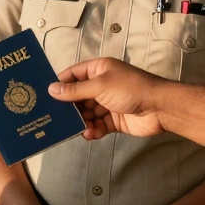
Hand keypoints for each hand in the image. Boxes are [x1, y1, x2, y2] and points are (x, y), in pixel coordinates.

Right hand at [48, 58, 170, 139]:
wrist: (159, 108)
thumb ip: (75, 90)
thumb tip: (52, 89)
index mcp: (99, 70)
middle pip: (78, 96)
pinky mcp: (114, 120)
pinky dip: (92, 130)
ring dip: (80, 121)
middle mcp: (102, 85)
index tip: (45, 94)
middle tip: (54, 117)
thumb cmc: (132, 89)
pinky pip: (98, 125)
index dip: (60, 83)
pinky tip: (88, 134)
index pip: (73, 75)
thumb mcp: (100, 86)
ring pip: (87, 113)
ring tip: (73, 129)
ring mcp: (108, 103)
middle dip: (68, 107)